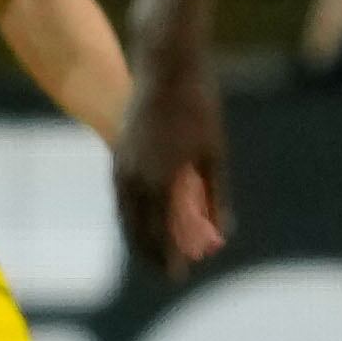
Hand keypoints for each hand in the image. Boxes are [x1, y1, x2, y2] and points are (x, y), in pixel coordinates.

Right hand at [109, 44, 228, 277]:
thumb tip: (221, 234)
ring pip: (125, 212)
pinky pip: (121, 194)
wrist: (165, 63)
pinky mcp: (119, 150)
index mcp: (159, 180)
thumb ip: (215, 196)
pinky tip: (139, 217)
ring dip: (136, 235)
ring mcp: (122, 163)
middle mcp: (134, 176)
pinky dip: (129, 213)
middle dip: (150, 254)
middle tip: (165, 273)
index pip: (161, 233)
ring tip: (149, 253)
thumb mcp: (214, 153)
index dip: (170, 258)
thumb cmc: (198, 106)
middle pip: (137, 228)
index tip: (178, 277)